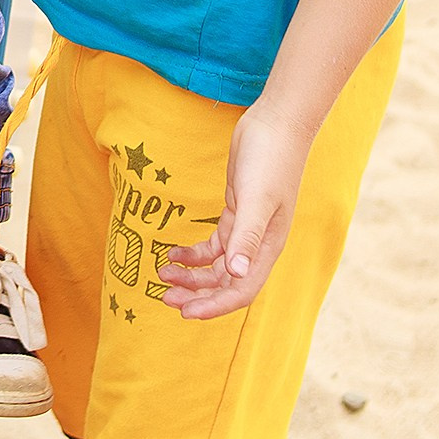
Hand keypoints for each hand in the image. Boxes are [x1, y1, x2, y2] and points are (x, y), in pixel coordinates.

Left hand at [158, 108, 311, 319]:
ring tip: (162, 273)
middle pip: (226, 284)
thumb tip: (237, 274)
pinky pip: (212, 245)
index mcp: (267, 248)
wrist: (275, 126)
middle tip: (164, 296)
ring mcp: (245, 230)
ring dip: (191, 275)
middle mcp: (257, 246)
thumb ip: (246, 237)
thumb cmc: (270, 161)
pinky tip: (173, 252)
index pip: (241, 291)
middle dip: (196, 294)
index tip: (185, 312)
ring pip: (216, 267)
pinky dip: (192, 253)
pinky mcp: (234, 214)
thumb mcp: (256, 200)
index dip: (214, 306)